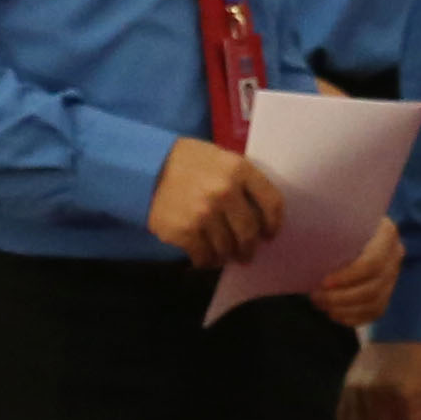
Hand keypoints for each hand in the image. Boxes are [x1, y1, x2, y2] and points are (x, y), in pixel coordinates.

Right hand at [149, 136, 287, 266]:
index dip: (274, 222)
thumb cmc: (189, 161)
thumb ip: (244, 180)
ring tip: (226, 256)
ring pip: (227, 247)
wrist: (146, 167)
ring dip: (228, 255)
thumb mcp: (223, 158)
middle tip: (248, 254)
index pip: (272, 202)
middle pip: (249, 230)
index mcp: (240, 170)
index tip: (270, 233)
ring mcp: (205, 214)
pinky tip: (207, 259)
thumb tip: (261, 210)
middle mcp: (225, 192)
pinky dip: (207, 261)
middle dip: (250, 247)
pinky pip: (204, 255)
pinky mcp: (184, 231)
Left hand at [307, 215, 402, 327]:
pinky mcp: (388, 291)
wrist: (348, 231)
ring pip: (374, 303)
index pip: (372, 263)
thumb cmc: (336, 223)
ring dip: (344, 309)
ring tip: (321, 305)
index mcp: (386, 233)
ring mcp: (394, 275)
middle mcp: (395, 254)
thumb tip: (292, 230)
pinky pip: (376, 312)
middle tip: (315, 297)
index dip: (347, 277)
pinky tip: (334, 314)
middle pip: (372, 287)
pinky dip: (354, 318)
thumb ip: (324, 223)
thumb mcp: (334, 218)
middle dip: (340, 297)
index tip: (323, 282)